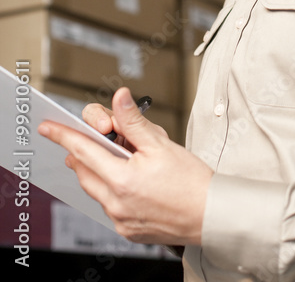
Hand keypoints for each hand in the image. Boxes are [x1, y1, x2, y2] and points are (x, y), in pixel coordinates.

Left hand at [39, 87, 212, 244]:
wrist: (211, 215)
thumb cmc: (191, 181)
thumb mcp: (162, 143)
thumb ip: (134, 122)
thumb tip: (119, 99)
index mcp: (122, 179)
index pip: (83, 150)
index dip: (63, 135)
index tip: (47, 127)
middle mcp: (116, 203)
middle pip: (85, 171)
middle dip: (85, 152)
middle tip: (101, 136)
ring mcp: (120, 220)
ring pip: (96, 189)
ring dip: (99, 171)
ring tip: (122, 158)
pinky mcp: (128, 230)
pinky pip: (109, 206)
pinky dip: (112, 190)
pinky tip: (133, 182)